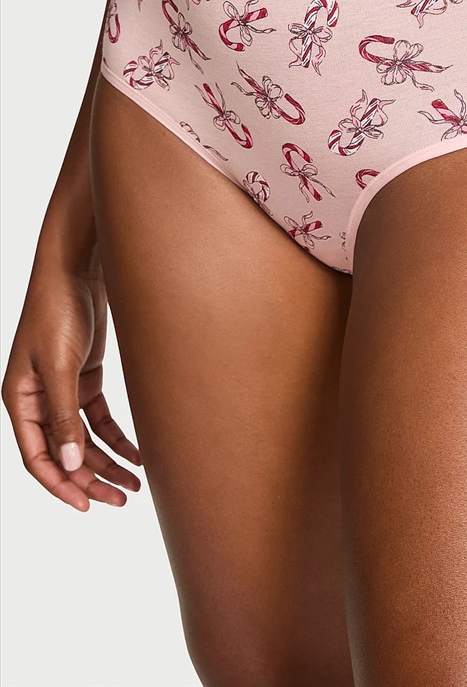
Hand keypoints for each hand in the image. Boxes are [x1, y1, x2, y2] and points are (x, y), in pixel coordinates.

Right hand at [2, 254, 141, 510]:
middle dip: (92, 479)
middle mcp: (39, 400)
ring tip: (135, 484)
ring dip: (108, 462)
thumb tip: (69, 465)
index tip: (88, 506)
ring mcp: (63, 390)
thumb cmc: (60, 311)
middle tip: (123, 499)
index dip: (60, 485)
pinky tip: (137, 453)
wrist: (80, 268)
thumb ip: (64, 416)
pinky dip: (117, 437)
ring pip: (84, 439)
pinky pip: (99, 419)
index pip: (38, 458)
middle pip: (64, 453)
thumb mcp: (60, 366)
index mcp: (20, 401)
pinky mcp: (85, 377)